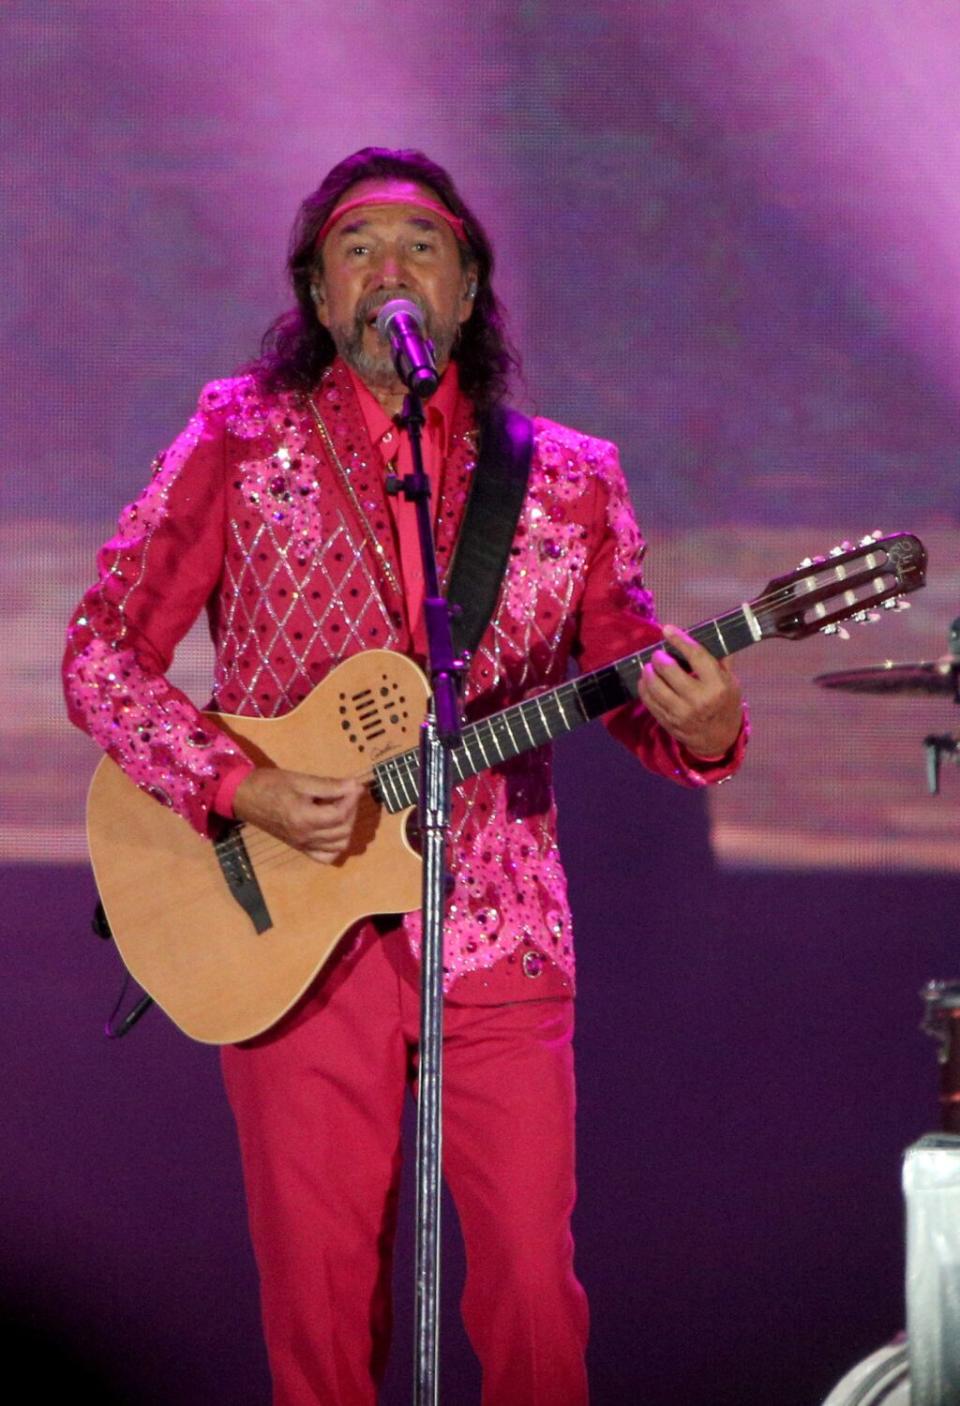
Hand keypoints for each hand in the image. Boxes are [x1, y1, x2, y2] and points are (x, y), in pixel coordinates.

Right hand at [232, 767, 366, 864]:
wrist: (244, 797)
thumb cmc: (269, 784)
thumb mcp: (300, 780)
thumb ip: (330, 786)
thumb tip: (355, 785)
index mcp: (304, 818)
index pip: (340, 814)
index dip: (352, 798)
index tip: (354, 784)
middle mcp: (305, 837)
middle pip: (343, 829)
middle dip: (352, 809)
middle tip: (347, 792)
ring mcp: (303, 845)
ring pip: (339, 844)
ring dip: (347, 826)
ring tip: (341, 807)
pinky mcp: (300, 848)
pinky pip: (326, 856)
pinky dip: (336, 845)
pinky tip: (334, 828)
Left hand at [638, 625, 743, 760]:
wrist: (719, 739)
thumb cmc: (725, 704)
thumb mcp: (731, 682)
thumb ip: (721, 660)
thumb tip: (711, 633)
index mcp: (717, 686)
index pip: (696, 656)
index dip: (680, 640)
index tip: (668, 629)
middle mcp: (699, 699)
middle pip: (669, 669)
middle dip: (659, 657)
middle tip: (657, 654)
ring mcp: (681, 712)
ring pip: (655, 686)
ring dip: (648, 672)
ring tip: (649, 666)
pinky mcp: (668, 721)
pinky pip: (649, 701)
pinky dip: (644, 687)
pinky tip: (645, 680)